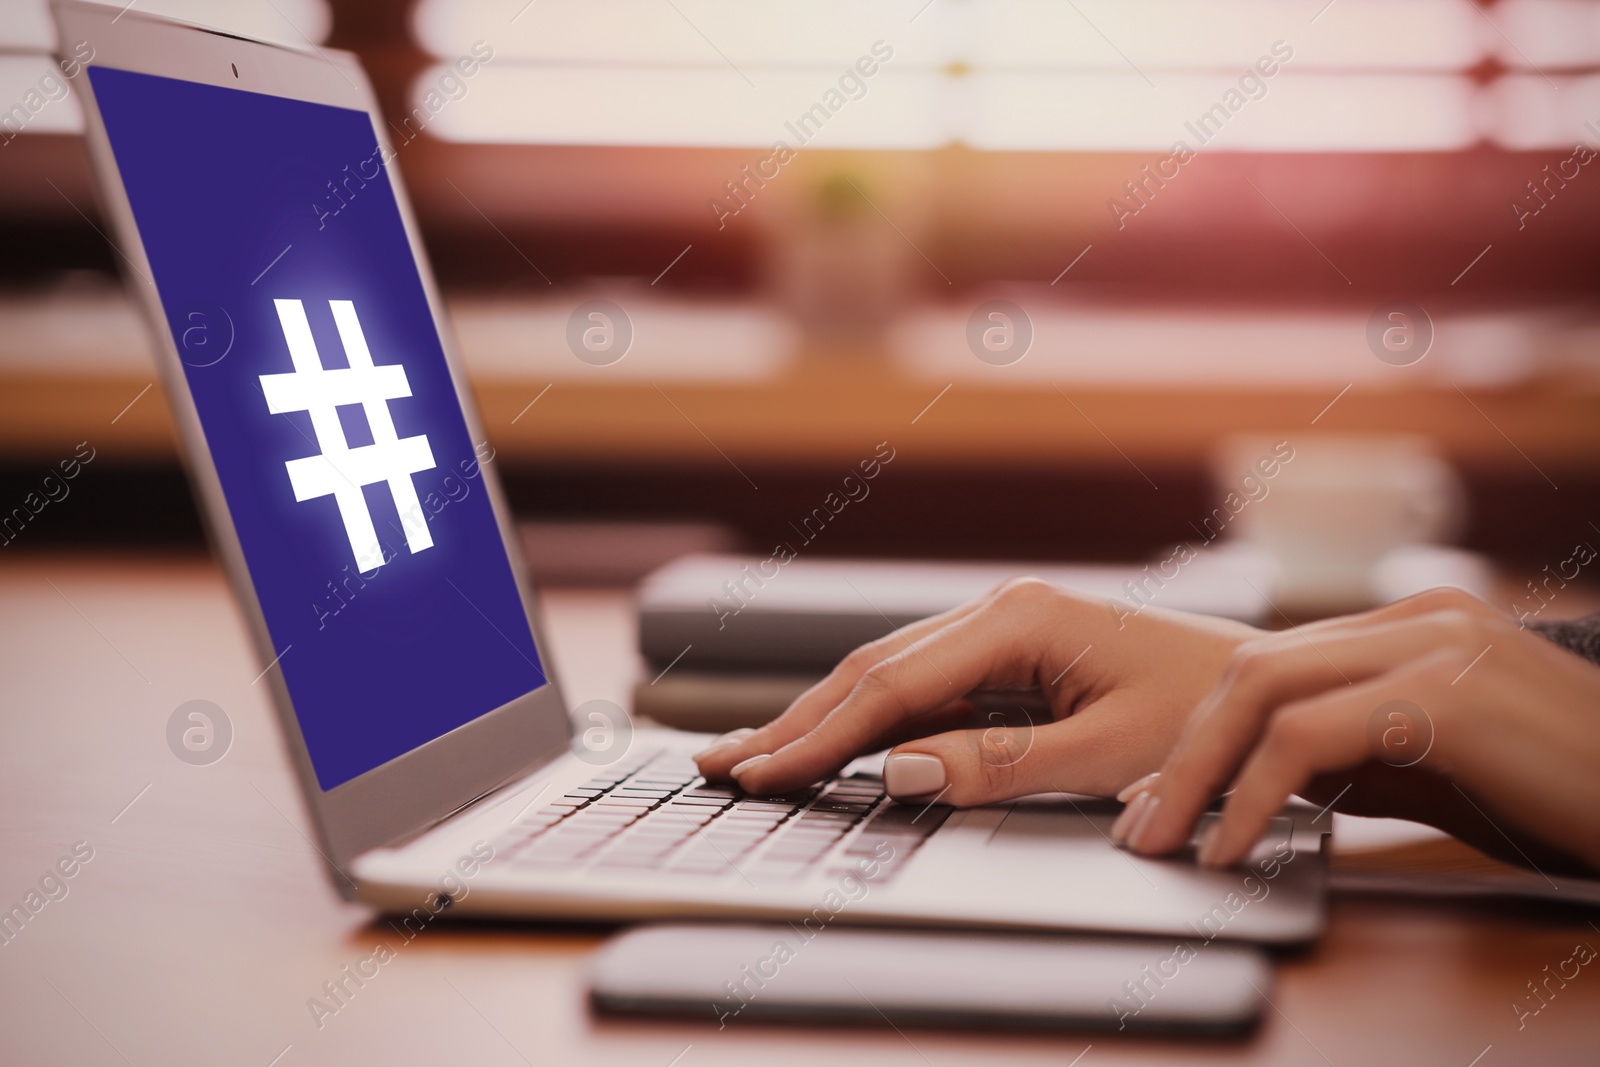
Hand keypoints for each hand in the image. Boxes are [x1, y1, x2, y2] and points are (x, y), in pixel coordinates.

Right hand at [693, 578, 1255, 804]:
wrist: (1275, 696)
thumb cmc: (1209, 721)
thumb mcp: (1107, 753)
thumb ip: (996, 765)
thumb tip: (897, 771)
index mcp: (1018, 619)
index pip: (890, 684)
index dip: (819, 735)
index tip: (762, 775)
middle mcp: (999, 611)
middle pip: (872, 670)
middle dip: (796, 723)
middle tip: (722, 766)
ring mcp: (1003, 629)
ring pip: (889, 675)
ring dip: (821, 719)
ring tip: (754, 754)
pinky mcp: (1012, 656)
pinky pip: (923, 688)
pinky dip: (870, 721)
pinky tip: (831, 743)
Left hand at [1114, 587, 1599, 875]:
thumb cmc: (1565, 797)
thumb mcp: (1441, 770)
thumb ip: (1357, 758)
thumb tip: (1260, 785)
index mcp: (1414, 623)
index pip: (1274, 663)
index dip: (1206, 733)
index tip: (1163, 796)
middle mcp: (1418, 616)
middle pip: (1253, 668)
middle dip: (1185, 752)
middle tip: (1143, 824)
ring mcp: (1434, 643)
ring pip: (1263, 689)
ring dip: (1199, 773)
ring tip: (1168, 840)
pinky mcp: (1447, 693)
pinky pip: (1308, 735)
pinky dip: (1254, 793)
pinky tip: (1234, 845)